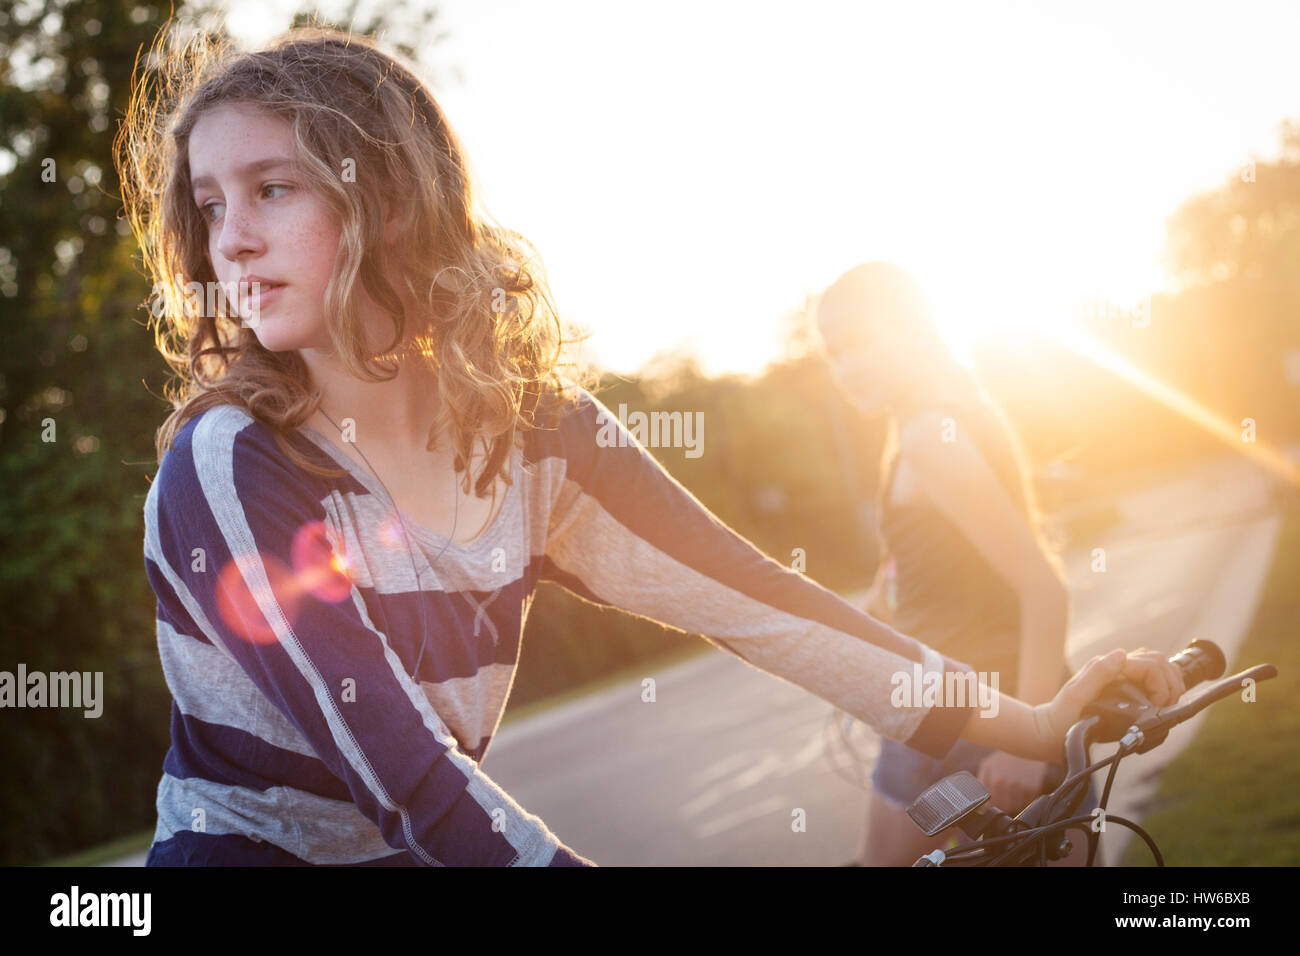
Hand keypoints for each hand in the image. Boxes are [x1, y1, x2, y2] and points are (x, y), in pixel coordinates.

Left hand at [976, 751, 1048, 814]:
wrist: (1025, 746)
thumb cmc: (1004, 757)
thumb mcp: (987, 766)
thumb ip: (982, 784)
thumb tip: (981, 803)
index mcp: (996, 780)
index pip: (994, 804)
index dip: (994, 804)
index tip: (995, 800)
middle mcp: (1010, 785)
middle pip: (1006, 808)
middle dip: (1004, 804)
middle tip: (1005, 795)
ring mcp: (1023, 787)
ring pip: (1017, 807)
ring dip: (1015, 802)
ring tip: (1014, 790)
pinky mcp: (1034, 787)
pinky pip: (1028, 802)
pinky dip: (1025, 798)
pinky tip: (1022, 788)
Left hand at [1030, 648, 1186, 758]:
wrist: (1050, 731)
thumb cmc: (1061, 716)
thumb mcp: (1076, 695)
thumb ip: (1098, 672)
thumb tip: (1122, 654)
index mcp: (1108, 666)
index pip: (1151, 663)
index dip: (1162, 683)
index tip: (1159, 704)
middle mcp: (1116, 668)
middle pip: (1158, 661)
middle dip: (1171, 681)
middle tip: (1168, 705)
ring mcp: (1120, 678)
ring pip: (1157, 668)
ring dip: (1170, 683)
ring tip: (1167, 704)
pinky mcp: (1123, 689)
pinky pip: (1150, 681)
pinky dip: (1162, 688)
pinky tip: (1161, 702)